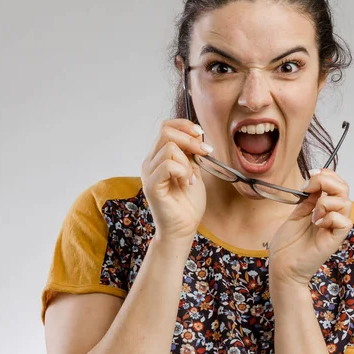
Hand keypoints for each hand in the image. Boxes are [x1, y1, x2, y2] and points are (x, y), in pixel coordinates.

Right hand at [141, 118, 211, 242]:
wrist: (183, 227)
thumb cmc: (188, 202)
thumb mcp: (194, 170)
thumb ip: (192, 153)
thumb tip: (197, 133)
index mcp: (159, 156)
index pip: (166, 127)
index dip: (184, 125)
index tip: (201, 134)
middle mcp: (150, 162)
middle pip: (166, 132)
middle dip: (191, 140)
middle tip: (205, 153)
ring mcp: (149, 173)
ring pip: (169, 148)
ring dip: (188, 161)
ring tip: (192, 177)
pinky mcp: (151, 185)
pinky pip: (168, 165)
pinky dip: (183, 171)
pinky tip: (187, 182)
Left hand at [267, 168, 353, 287]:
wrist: (282, 266)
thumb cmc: (287, 245)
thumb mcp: (296, 215)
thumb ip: (308, 200)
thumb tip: (315, 184)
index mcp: (325, 210)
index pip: (338, 186)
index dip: (328, 176)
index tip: (311, 175)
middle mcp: (333, 217)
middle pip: (345, 190)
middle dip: (329, 182)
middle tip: (310, 186)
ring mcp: (334, 229)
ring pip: (346, 203)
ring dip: (326, 201)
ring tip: (313, 213)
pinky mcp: (335, 240)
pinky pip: (344, 222)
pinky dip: (330, 217)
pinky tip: (317, 223)